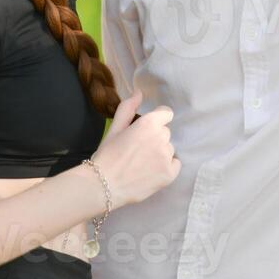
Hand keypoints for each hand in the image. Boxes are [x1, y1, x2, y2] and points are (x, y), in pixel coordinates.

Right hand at [89, 90, 180, 207]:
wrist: (103, 185)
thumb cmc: (107, 155)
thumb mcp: (115, 128)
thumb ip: (128, 107)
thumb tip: (139, 93)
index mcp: (149, 123)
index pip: (166, 113)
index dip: (156, 120)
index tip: (146, 130)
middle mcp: (161, 137)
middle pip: (165, 133)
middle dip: (155, 138)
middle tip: (138, 150)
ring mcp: (167, 156)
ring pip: (169, 149)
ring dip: (160, 153)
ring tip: (142, 163)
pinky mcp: (169, 174)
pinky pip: (175, 164)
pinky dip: (166, 167)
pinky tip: (151, 172)